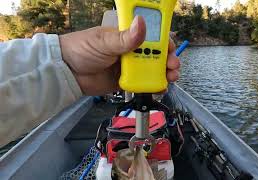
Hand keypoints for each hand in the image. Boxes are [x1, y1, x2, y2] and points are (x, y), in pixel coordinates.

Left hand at [59, 16, 179, 94]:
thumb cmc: (82, 49)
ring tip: (171, 78)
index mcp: (127, 36)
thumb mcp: (104, 42)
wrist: (66, 73)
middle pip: (156, 54)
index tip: (171, 48)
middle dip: (168, 59)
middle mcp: (131, 51)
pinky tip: (160, 89)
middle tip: (173, 66)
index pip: (151, 36)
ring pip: (152, 70)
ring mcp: (129, 67)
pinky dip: (153, 86)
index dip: (164, 41)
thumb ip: (125, 38)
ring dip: (164, 73)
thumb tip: (142, 23)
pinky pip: (143, 84)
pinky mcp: (126, 81)